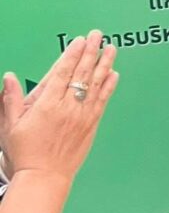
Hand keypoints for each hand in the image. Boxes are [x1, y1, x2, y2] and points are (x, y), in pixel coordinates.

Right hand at [0, 30, 118, 187]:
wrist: (44, 176)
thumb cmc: (25, 153)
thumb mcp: (10, 125)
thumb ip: (11, 99)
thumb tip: (9, 77)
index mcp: (47, 105)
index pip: (62, 72)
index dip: (72, 54)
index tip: (80, 40)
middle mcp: (68, 107)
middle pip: (82, 73)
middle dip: (91, 51)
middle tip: (98, 35)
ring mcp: (82, 115)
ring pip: (96, 84)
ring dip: (104, 64)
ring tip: (111, 48)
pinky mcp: (91, 124)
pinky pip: (103, 100)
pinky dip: (109, 86)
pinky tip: (114, 74)